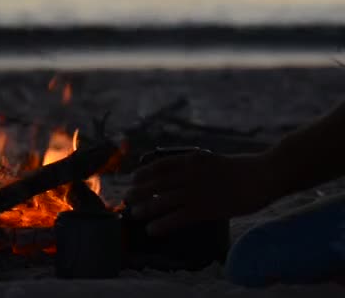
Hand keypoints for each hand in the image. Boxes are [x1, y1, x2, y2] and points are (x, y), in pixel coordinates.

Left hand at [125, 150, 282, 235]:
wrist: (263, 174)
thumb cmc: (242, 169)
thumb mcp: (213, 161)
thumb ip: (196, 166)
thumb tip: (181, 175)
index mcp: (191, 159)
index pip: (160, 165)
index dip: (144, 173)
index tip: (133, 178)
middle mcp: (189, 174)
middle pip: (156, 183)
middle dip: (139, 191)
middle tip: (126, 198)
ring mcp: (196, 191)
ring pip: (162, 201)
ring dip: (145, 208)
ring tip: (133, 214)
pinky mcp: (204, 208)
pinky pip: (177, 218)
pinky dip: (162, 224)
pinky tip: (152, 229)